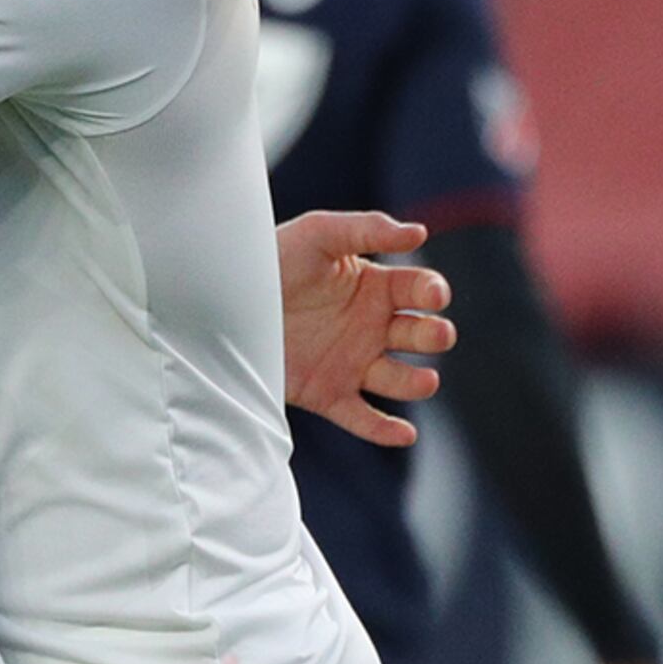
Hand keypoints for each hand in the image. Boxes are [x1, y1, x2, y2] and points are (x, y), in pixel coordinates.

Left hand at [275, 211, 453, 445]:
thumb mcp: (318, 234)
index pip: (419, 290)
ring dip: (416, 382)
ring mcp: (351, 362)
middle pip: (419, 335)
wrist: (223, 299)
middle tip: (438, 334)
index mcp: (374, 287)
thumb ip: (368, 229)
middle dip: (435, 335)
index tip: (433, 294)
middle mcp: (370, 326)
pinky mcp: (327, 393)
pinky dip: (384, 430)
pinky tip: (404, 434)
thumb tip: (420, 233)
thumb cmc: (272, 257)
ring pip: (399, 379)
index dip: (433, 291)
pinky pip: (363, 418)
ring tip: (425, 380)